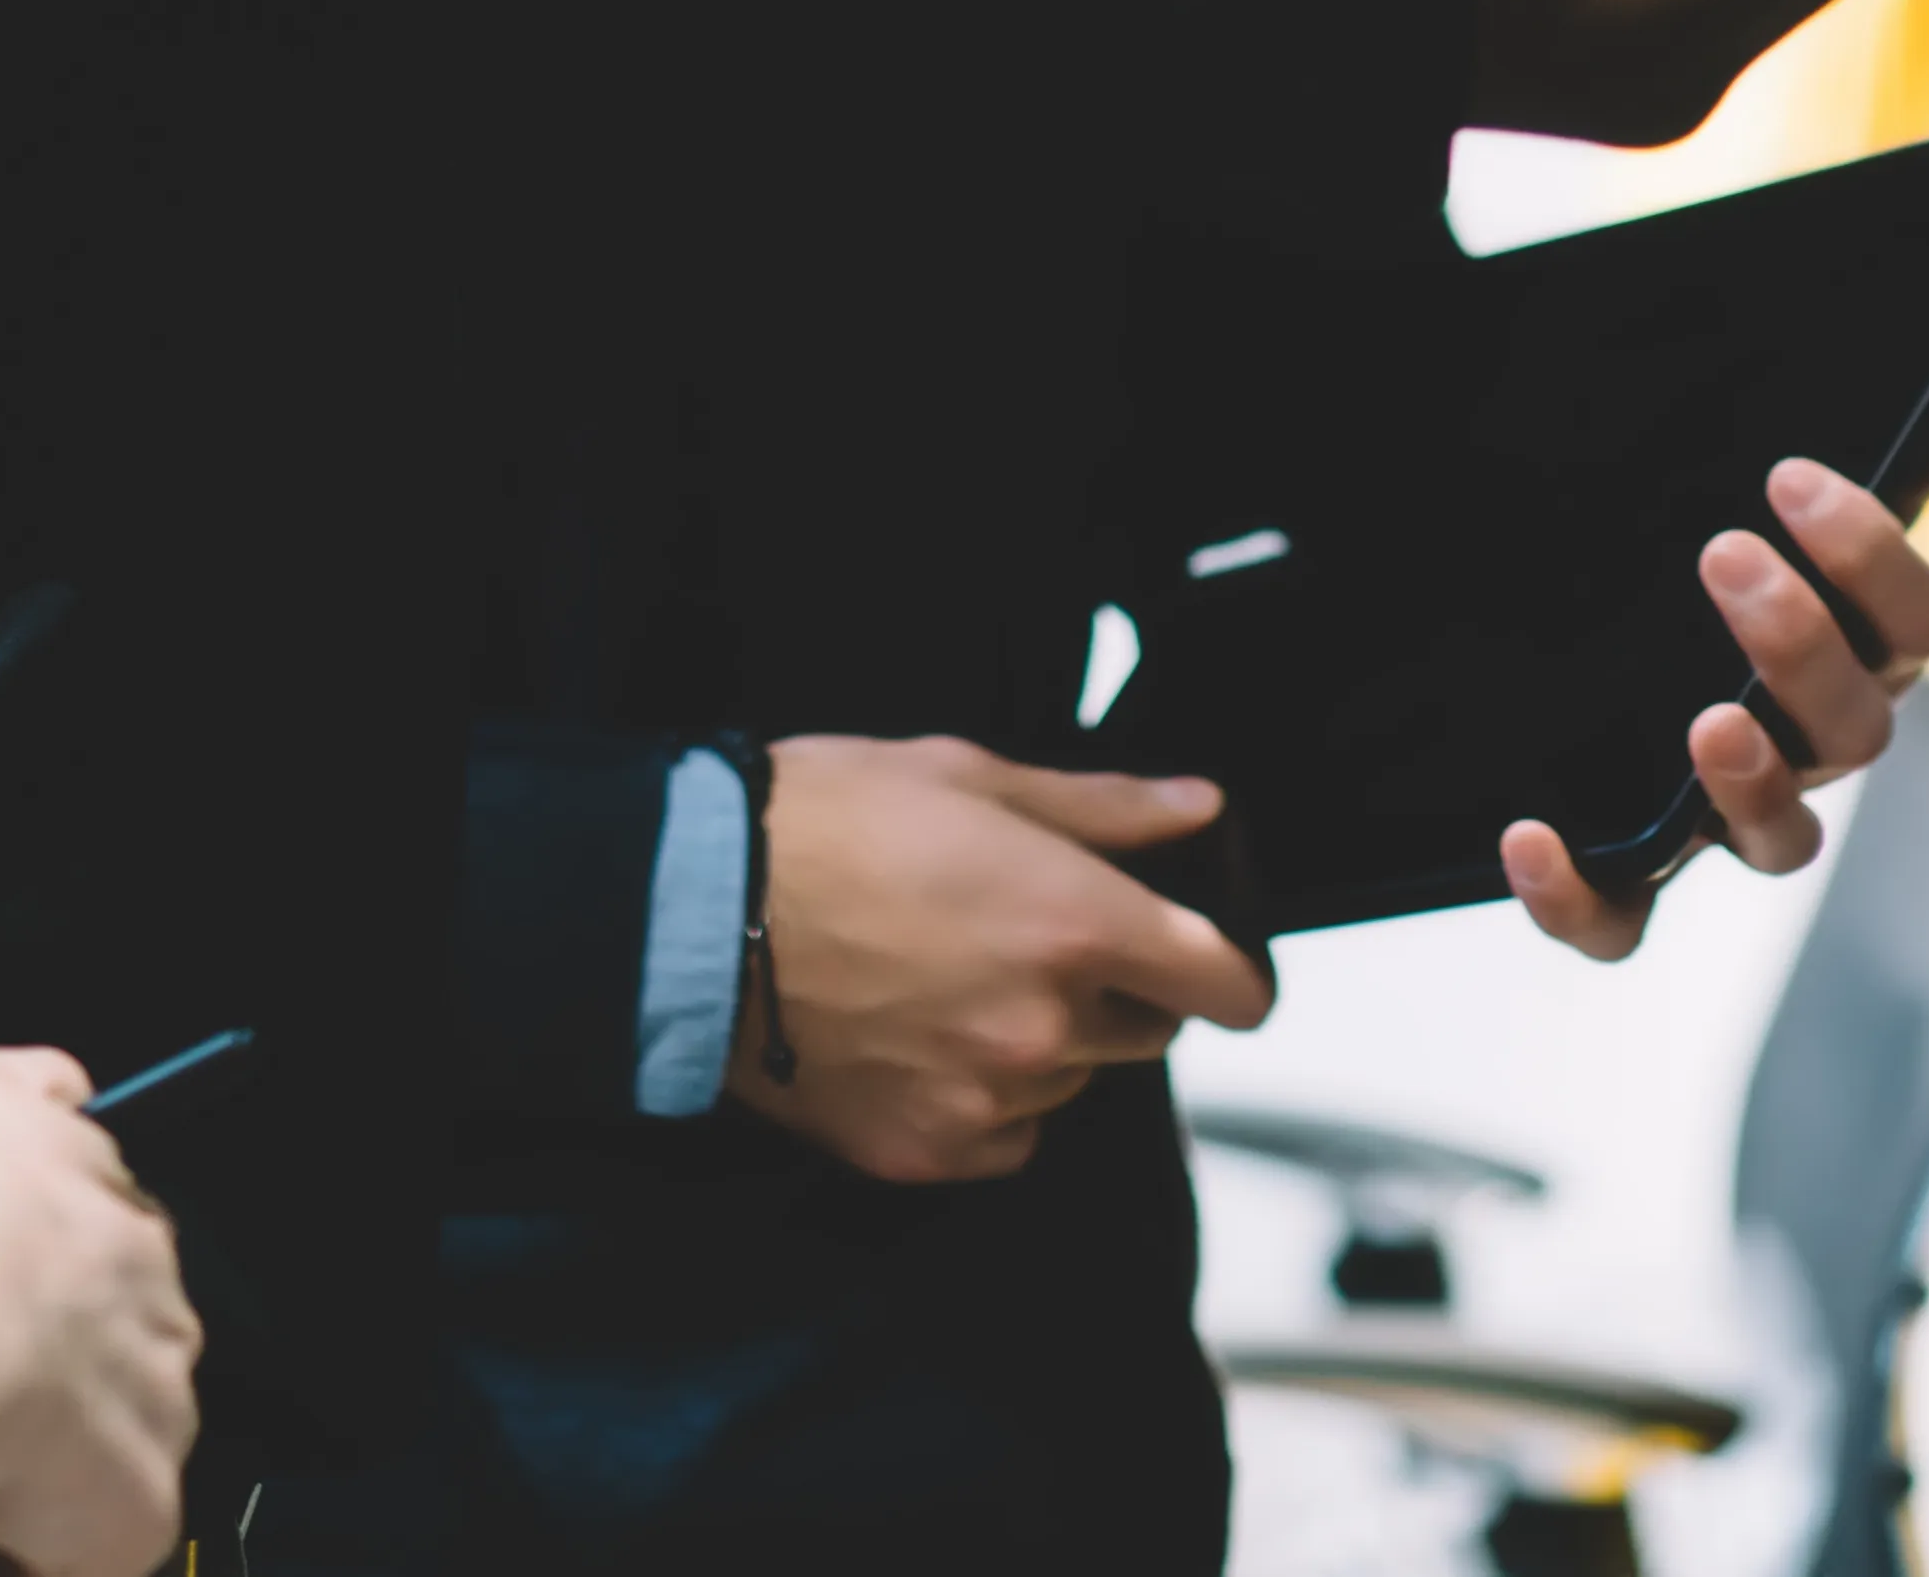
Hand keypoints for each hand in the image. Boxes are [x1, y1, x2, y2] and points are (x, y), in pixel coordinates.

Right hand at [729, 736, 1277, 1185]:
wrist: (693, 912)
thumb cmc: (827, 821)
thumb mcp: (971, 777)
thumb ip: (1105, 808)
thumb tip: (1200, 807)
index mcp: (1076, 922)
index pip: (1221, 982)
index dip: (1236, 978)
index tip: (1226, 978)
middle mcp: (1048, 1025)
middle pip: (1147, 1034)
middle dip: (1114, 991)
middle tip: (1031, 943)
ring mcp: (988, 1099)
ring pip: (1068, 1085)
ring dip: (1042, 1047)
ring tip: (949, 984)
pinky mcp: (927, 1151)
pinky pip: (1005, 1140)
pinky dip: (985, 1105)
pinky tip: (921, 1045)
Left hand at [1498, 408, 1928, 957]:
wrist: (1586, 657)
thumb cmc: (1732, 577)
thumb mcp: (1802, 514)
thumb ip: (1901, 456)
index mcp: (1862, 658)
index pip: (1917, 627)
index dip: (1872, 557)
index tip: (1792, 474)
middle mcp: (1810, 750)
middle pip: (1856, 734)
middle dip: (1800, 646)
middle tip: (1725, 553)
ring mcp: (1727, 822)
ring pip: (1781, 844)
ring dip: (1751, 786)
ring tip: (1707, 723)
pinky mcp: (1635, 878)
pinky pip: (1624, 923)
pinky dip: (1581, 900)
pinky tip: (1530, 835)